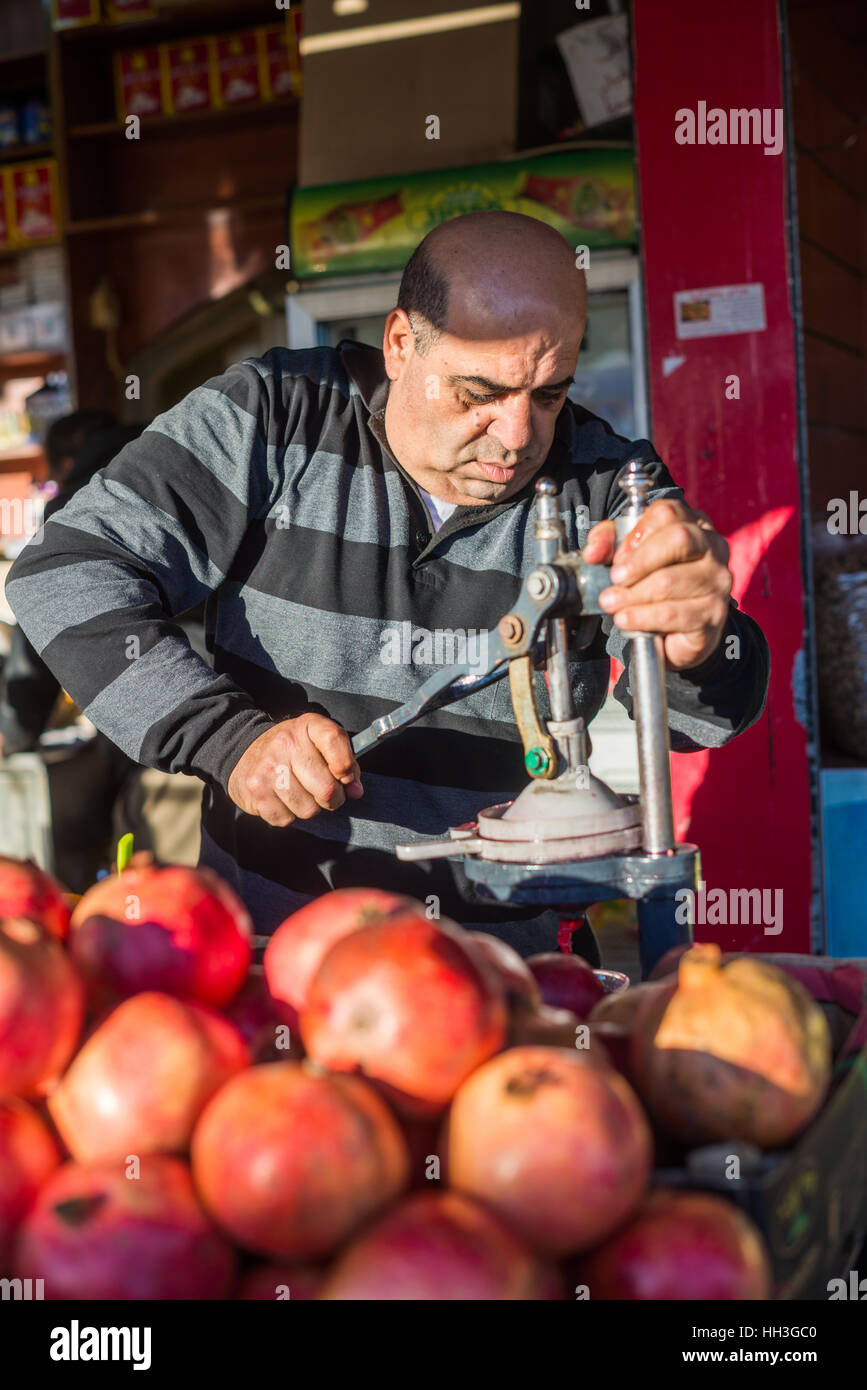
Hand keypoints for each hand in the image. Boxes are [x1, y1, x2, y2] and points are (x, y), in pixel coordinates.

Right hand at [227, 714, 362, 826]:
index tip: (346, 777)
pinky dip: (288, 815)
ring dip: (309, 807)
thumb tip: (356, 791)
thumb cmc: (290, 750)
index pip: (334, 739)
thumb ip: (345, 763)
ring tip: (300, 793)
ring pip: (308, 810)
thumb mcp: (319, 744)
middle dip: (332, 798)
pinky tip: (282, 799)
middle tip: (324, 792)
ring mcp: (268, 768)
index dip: (347, 765)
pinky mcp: (255, 791)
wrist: (242, 750)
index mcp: (307, 726)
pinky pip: (286, 819)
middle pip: (326, 788)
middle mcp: (285, 744)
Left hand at [583, 498, 732, 670]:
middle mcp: (713, 548)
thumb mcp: (628, 555)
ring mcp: (717, 581)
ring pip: (670, 581)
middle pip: (678, 539)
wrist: (681, 628)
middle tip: (615, 579)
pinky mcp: (713, 615)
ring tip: (611, 604)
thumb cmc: (655, 581)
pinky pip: (674, 614)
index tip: (618, 557)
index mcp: (693, 524)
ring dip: (633, 595)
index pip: (667, 513)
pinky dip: (643, 618)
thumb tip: (592, 552)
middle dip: (639, 561)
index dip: (637, 534)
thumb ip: (607, 543)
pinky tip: (626, 620)